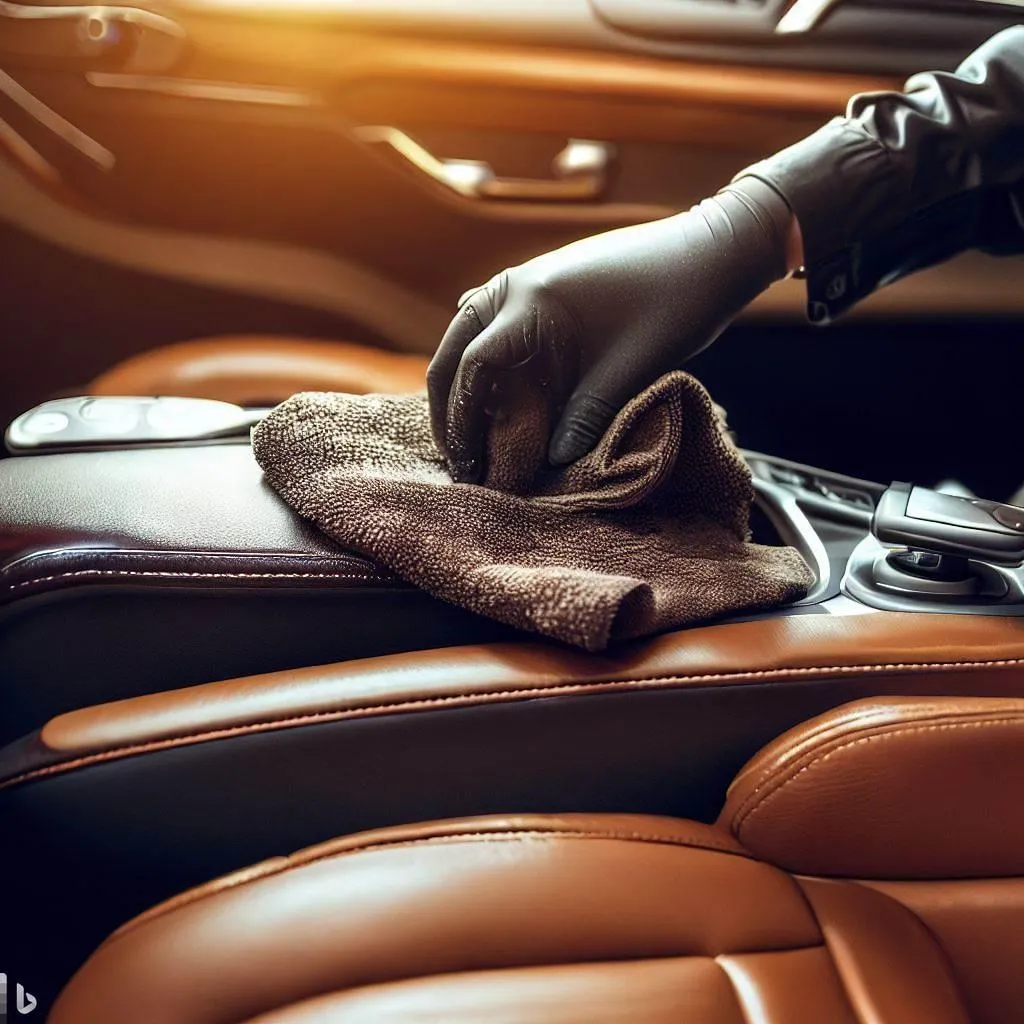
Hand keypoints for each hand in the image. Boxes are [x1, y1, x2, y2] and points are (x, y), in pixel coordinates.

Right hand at [427, 176, 795, 482]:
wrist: (712, 252)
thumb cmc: (675, 304)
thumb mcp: (629, 369)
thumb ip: (585, 416)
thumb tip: (550, 462)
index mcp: (532, 300)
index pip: (472, 364)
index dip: (462, 417)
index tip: (467, 460)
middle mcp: (518, 285)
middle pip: (457, 346)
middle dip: (448, 401)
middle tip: (454, 454)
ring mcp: (531, 280)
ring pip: (471, 334)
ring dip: (464, 381)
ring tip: (466, 430)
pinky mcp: (549, 287)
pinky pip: (499, 324)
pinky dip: (487, 357)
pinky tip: (487, 384)